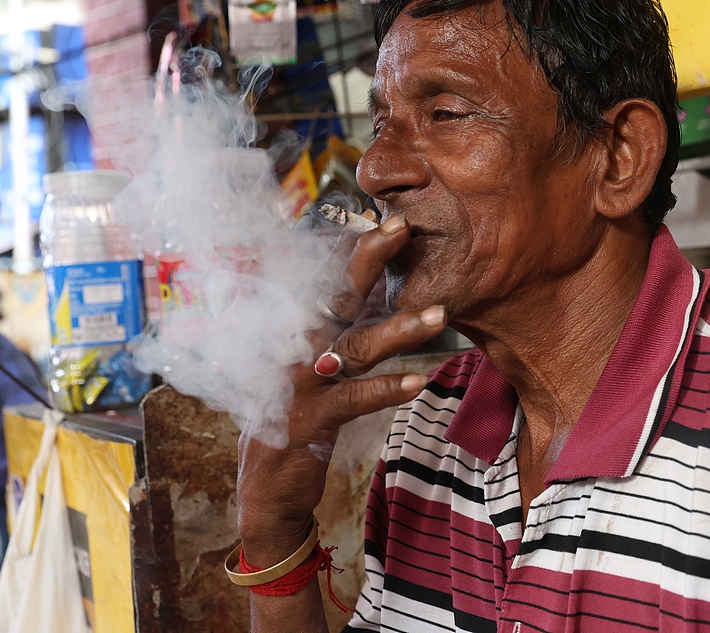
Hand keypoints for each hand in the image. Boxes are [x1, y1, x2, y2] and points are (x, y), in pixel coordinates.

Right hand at [236, 214, 445, 565]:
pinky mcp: (309, 420)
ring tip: (439, 315)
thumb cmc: (301, 420)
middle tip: (403, 228)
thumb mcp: (320, 372)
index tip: (393, 219)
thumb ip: (342, 335)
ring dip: (399, 329)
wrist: (270, 488)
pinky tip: (420, 382)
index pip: (332, 283)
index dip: (360, 251)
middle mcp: (298, 349)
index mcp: (303, 333)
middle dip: (369, 260)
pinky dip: (386, 389)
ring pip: (355, 347)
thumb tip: (374, 297)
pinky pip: (354, 399)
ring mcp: (301, 383)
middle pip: (336, 297)